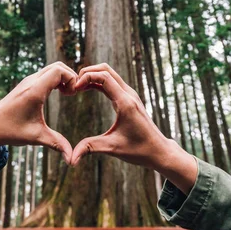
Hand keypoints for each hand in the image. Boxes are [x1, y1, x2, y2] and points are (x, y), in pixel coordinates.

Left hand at [0, 62, 76, 163]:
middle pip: (57, 66)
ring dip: (62, 77)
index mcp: (34, 91)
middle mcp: (31, 82)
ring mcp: (27, 81)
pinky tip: (58, 93)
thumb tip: (72, 159)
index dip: (71, 79)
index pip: (58, 71)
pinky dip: (55, 79)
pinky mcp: (26, 84)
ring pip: (51, 68)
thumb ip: (56, 144)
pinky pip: (45, 74)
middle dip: (70, 76)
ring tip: (67, 94)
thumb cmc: (10, 131)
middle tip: (73, 93)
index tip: (74, 95)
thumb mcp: (36, 137)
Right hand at [71, 63, 196, 193]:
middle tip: (73, 84)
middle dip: (88, 72)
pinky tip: (88, 89)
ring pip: (110, 74)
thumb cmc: (139, 150)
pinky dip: (98, 82)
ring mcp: (130, 95)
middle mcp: (128, 94)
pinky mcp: (129, 98)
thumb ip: (90, 148)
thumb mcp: (112, 148)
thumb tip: (71, 159)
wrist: (158, 151)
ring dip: (93, 75)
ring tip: (78, 86)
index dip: (86, 78)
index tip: (74, 89)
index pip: (104, 77)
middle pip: (106, 70)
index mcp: (125, 102)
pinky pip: (112, 82)